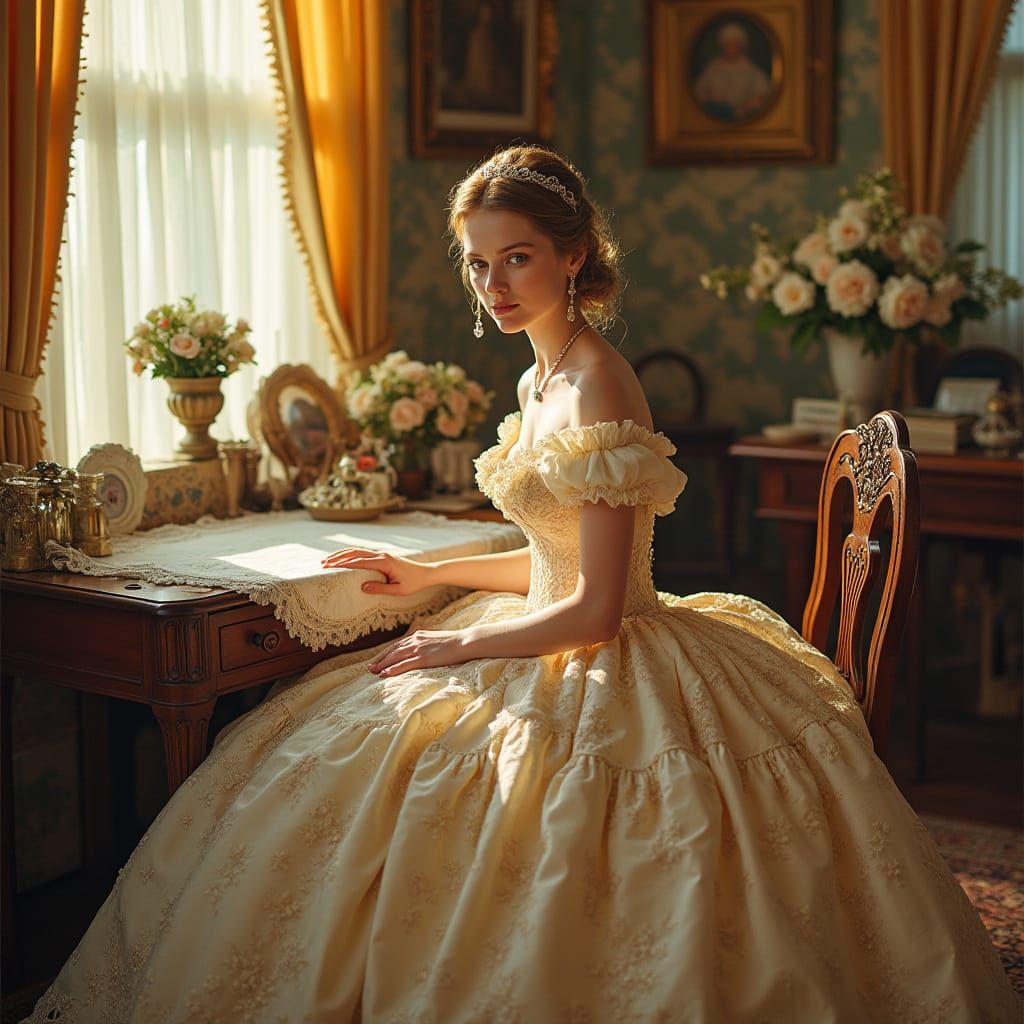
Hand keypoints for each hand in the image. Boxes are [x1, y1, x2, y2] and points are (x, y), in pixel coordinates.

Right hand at [320, 548, 434, 596]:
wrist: (425, 573)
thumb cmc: (413, 583)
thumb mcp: (398, 590)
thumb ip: (380, 589)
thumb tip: (362, 587)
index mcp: (384, 562)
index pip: (359, 562)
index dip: (343, 564)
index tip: (329, 567)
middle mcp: (381, 555)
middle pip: (355, 553)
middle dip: (338, 557)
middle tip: (323, 564)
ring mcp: (382, 554)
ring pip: (358, 551)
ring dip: (342, 554)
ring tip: (327, 560)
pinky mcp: (382, 556)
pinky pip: (363, 553)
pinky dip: (350, 554)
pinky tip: (342, 559)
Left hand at [368, 625, 474, 676]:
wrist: (465, 642)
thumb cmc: (456, 643)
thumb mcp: (438, 641)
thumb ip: (427, 645)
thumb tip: (424, 652)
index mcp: (418, 636)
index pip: (397, 645)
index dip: (386, 653)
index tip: (377, 660)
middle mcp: (415, 640)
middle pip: (392, 651)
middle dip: (380, 660)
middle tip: (369, 668)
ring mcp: (418, 649)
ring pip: (395, 658)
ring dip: (382, 665)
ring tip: (372, 672)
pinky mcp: (423, 658)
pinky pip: (404, 665)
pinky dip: (392, 670)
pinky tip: (384, 675)